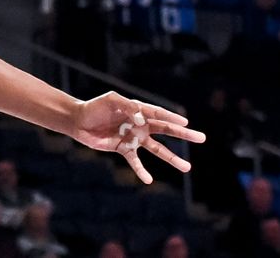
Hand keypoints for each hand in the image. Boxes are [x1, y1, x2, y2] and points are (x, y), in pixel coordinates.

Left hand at [67, 91, 204, 183]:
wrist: (78, 121)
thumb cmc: (94, 107)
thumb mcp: (111, 100)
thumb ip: (128, 107)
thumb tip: (140, 119)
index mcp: (137, 110)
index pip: (159, 113)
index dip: (172, 116)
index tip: (186, 121)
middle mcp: (139, 125)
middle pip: (166, 130)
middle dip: (183, 134)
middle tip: (201, 138)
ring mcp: (133, 138)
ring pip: (157, 150)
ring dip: (172, 158)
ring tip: (187, 168)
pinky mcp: (123, 149)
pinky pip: (136, 162)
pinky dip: (142, 171)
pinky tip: (149, 180)